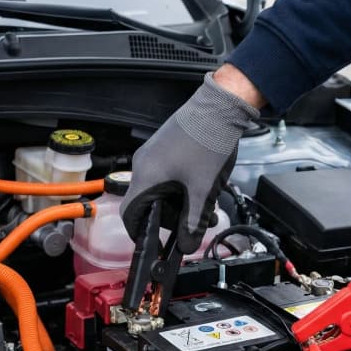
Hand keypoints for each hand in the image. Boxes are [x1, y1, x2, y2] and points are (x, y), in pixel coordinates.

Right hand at [121, 68, 260, 253]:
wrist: (220, 106)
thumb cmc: (208, 141)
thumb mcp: (203, 189)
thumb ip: (194, 221)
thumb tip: (187, 245)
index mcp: (146, 176)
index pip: (129, 214)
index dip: (139, 233)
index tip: (154, 245)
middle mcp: (143, 165)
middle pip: (147, 204)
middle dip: (171, 218)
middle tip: (193, 225)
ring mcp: (153, 154)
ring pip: (160, 190)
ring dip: (180, 203)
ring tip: (205, 208)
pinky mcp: (164, 148)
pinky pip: (166, 176)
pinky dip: (181, 188)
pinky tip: (203, 189)